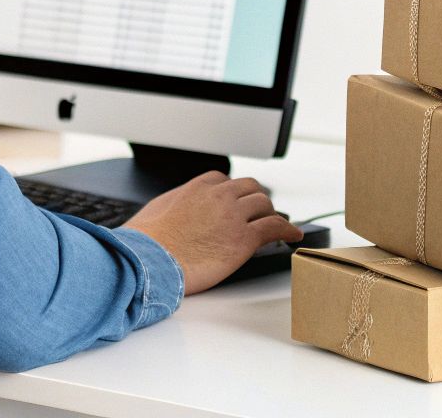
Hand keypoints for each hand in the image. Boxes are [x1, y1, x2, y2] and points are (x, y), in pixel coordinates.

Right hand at [122, 172, 302, 293]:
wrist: (150, 262)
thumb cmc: (147, 243)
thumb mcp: (156, 210)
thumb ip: (174, 202)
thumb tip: (175, 206)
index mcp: (197, 187)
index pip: (223, 180)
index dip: (232, 192)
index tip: (235, 201)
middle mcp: (219, 196)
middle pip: (249, 188)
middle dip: (255, 199)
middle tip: (259, 211)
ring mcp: (234, 216)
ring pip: (265, 204)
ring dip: (271, 213)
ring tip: (276, 223)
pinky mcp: (245, 239)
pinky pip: (275, 227)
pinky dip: (288, 230)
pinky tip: (293, 236)